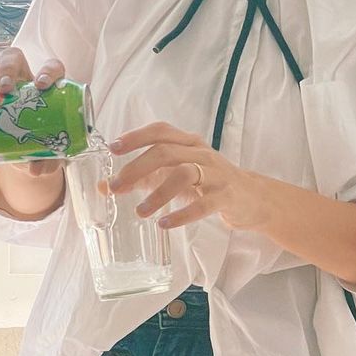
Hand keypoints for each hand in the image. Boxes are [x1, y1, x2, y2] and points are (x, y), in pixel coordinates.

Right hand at [0, 50, 66, 178]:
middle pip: (15, 58)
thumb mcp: (48, 152)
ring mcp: (0, 84)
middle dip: (9, 69)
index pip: (51, 68)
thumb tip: (36, 168)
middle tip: (5, 89)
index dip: (48, 71)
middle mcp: (23, 79)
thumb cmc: (43, 145)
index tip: (41, 85)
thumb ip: (48, 161)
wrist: (25, 151)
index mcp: (45, 89)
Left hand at [107, 122, 266, 231]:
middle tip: (116, 187)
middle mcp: (202, 153)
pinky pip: (204, 203)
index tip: (114, 149)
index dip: (136, 137)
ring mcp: (216, 173)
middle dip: (137, 168)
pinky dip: (182, 214)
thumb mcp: (176, 175)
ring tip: (140, 211)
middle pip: (166, 151)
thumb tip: (104, 186)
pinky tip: (165, 224)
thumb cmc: (209, 182)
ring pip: (184, 174)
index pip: (161, 130)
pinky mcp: (226, 196)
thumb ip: (143, 179)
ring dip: (158, 193)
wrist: (251, 197)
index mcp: (189, 143)